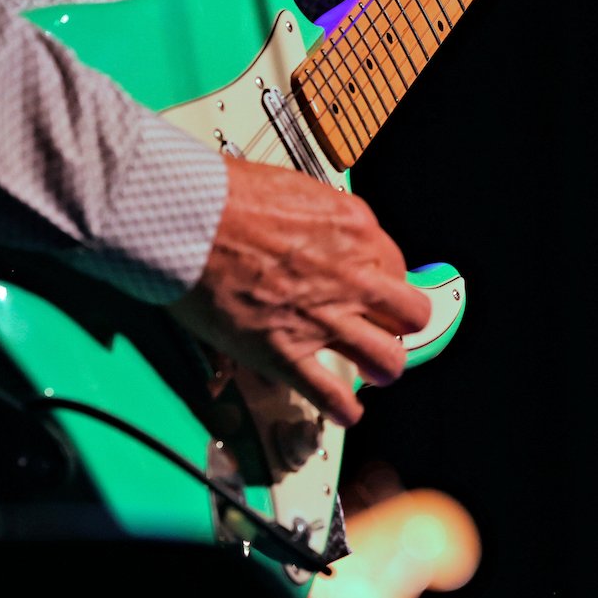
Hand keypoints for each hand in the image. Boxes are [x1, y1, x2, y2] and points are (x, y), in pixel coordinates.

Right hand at [168, 156, 430, 427]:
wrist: (186, 218)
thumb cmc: (224, 196)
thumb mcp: (293, 187)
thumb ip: (320, 219)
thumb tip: (322, 233)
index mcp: (354, 228)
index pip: (395, 264)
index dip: (382, 279)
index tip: (368, 286)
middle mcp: (350, 274)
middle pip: (411, 313)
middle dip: (399, 323)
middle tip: (380, 325)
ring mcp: (323, 317)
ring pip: (388, 358)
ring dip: (383, 366)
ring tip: (373, 370)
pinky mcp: (288, 353)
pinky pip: (333, 397)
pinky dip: (344, 410)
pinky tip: (344, 410)